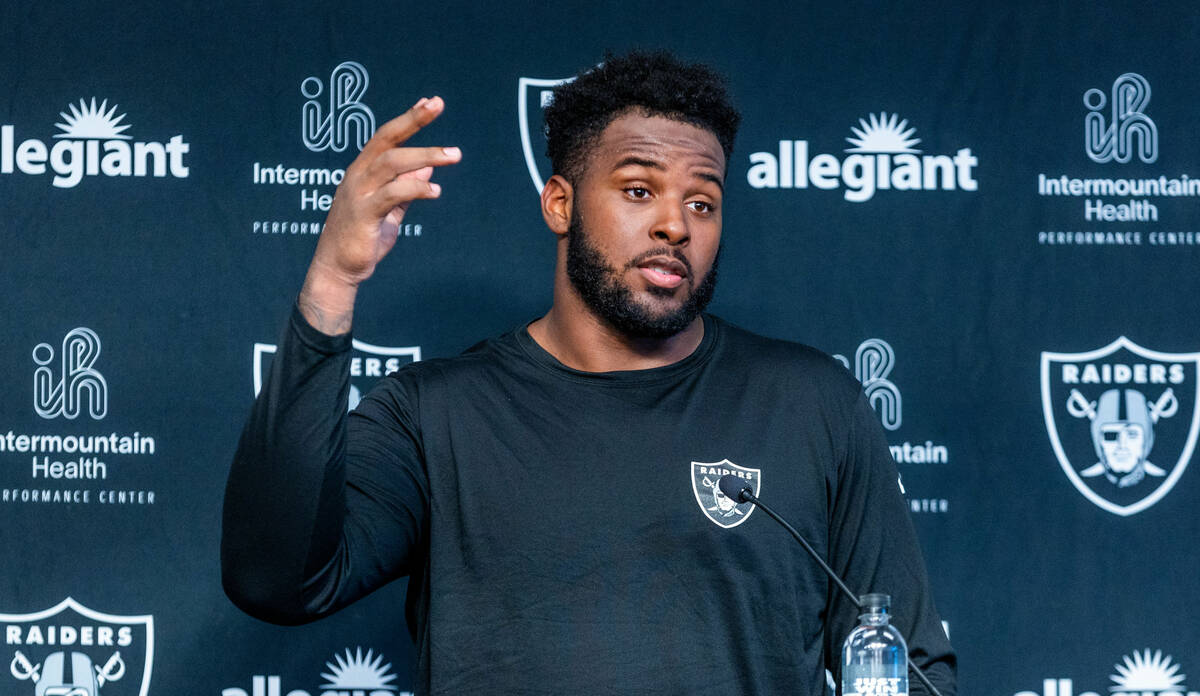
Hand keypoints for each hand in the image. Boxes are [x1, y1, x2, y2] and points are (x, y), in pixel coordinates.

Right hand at [299, 96, 460, 333]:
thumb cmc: (362, 238)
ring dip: (424, 155)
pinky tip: (436, 193)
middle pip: (386, 140)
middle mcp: (358, 176)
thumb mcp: (390, 210)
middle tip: (438, 105)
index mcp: (362, 172)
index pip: (386, 137)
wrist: (338, 269)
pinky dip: (415, 190)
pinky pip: (392, 195)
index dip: (407, 119)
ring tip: (453, 154)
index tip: (429, 102)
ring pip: (391, 163)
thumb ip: (405, 189)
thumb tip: (426, 170)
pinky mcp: (364, 215)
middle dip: (413, 120)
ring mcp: (359, 194)